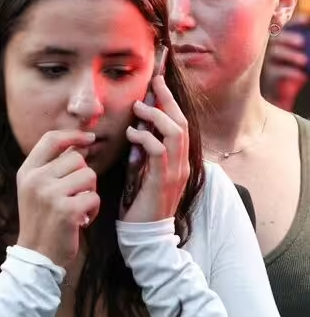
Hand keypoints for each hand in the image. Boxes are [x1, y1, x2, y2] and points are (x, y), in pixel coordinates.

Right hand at [16, 130, 100, 266]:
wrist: (36, 255)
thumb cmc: (41, 220)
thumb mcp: (35, 189)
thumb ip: (52, 167)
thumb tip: (80, 145)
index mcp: (27, 171)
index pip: (51, 139)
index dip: (73, 135)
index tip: (89, 139)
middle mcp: (36, 179)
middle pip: (77, 158)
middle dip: (83, 175)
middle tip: (74, 195)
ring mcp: (50, 194)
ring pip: (89, 175)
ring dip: (90, 192)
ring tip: (78, 207)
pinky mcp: (67, 210)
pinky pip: (94, 197)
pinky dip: (93, 209)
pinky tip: (82, 219)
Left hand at [122, 76, 189, 223]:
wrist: (145, 234)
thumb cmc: (141, 203)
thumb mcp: (144, 172)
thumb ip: (145, 153)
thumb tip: (137, 131)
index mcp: (179, 161)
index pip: (180, 124)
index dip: (171, 103)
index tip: (158, 84)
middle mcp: (182, 163)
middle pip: (182, 123)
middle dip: (168, 100)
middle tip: (154, 82)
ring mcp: (175, 172)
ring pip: (175, 133)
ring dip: (156, 116)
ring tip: (138, 108)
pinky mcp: (162, 181)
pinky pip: (159, 151)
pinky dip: (146, 138)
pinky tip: (132, 134)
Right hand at [261, 27, 306, 111]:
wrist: (280, 93)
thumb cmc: (292, 69)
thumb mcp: (298, 56)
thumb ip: (302, 44)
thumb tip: (308, 40)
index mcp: (279, 40)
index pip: (285, 26)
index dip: (295, 22)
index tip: (307, 21)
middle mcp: (269, 48)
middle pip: (276, 38)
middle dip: (288, 38)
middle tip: (301, 42)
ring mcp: (266, 61)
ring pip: (275, 53)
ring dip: (290, 55)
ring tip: (304, 61)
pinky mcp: (267, 76)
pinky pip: (277, 71)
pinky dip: (290, 72)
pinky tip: (302, 75)